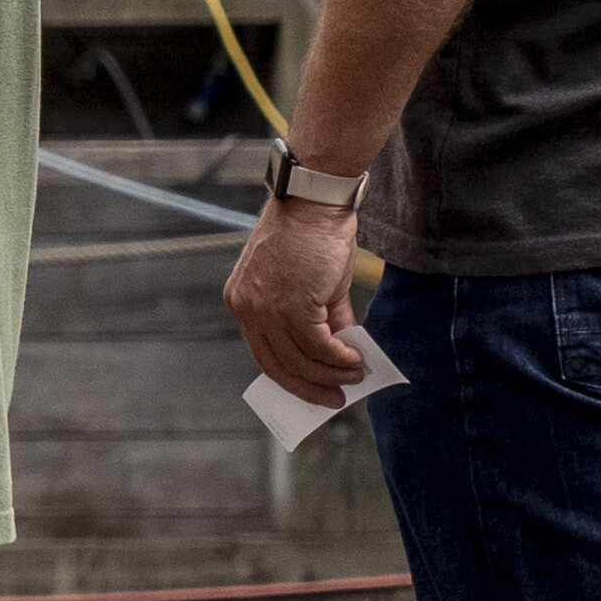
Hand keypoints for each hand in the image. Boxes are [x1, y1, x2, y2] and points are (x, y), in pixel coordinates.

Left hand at [229, 188, 379, 407]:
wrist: (316, 201)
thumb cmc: (314, 235)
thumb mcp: (311, 284)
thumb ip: (323, 319)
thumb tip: (342, 351)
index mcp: (243, 301)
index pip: (263, 352)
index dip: (289, 376)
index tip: (311, 390)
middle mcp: (247, 308)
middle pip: (277, 365)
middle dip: (309, 387)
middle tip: (335, 399)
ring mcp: (267, 308)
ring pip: (300, 360)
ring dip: (332, 374)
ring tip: (356, 376)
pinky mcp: (292, 305)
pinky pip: (318, 347)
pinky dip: (340, 359)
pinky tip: (356, 360)